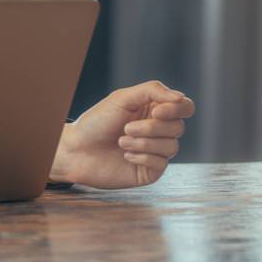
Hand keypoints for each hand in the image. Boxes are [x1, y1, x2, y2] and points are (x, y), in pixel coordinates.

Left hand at [49, 80, 194, 188]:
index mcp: (154, 110)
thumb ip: (152, 91)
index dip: (176, 109)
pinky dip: (142, 156)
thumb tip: (181, 98)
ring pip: (171, 146)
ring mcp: (156, 151)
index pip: (184, 107)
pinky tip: (125, 155)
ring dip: (143, 143)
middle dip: (151, 128)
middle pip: (178, 127)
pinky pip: (161, 163)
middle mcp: (159, 130)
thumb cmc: (97, 122)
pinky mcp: (150, 170)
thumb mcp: (122, 98)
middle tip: (126, 128)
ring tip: (121, 141)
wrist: (77, 150)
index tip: (156, 112)